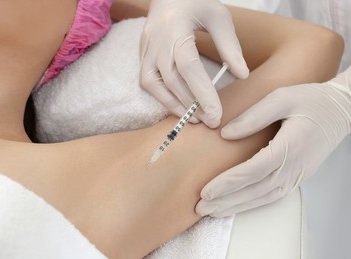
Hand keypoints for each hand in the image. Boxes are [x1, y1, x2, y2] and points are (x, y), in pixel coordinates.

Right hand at [140, 0, 248, 127]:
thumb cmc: (196, 3)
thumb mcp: (219, 17)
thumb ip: (230, 46)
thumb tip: (242, 75)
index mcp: (175, 26)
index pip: (188, 66)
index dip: (201, 92)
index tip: (216, 114)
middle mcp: (156, 39)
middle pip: (170, 79)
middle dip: (190, 104)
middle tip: (210, 121)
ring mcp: (145, 48)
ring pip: (153, 84)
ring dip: (174, 105)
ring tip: (195, 118)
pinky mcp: (142, 55)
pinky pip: (148, 82)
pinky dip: (163, 97)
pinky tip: (180, 105)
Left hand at [196, 68, 350, 217]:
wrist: (341, 110)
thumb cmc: (310, 100)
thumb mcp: (281, 98)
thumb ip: (253, 116)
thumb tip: (225, 133)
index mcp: (290, 146)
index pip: (253, 170)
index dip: (228, 183)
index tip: (206, 191)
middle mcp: (295, 166)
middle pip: (256, 190)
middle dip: (227, 201)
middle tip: (201, 208)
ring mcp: (298, 174)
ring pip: (264, 197)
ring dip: (237, 206)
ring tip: (213, 211)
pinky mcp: (298, 176)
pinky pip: (273, 195)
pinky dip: (253, 203)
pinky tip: (237, 205)